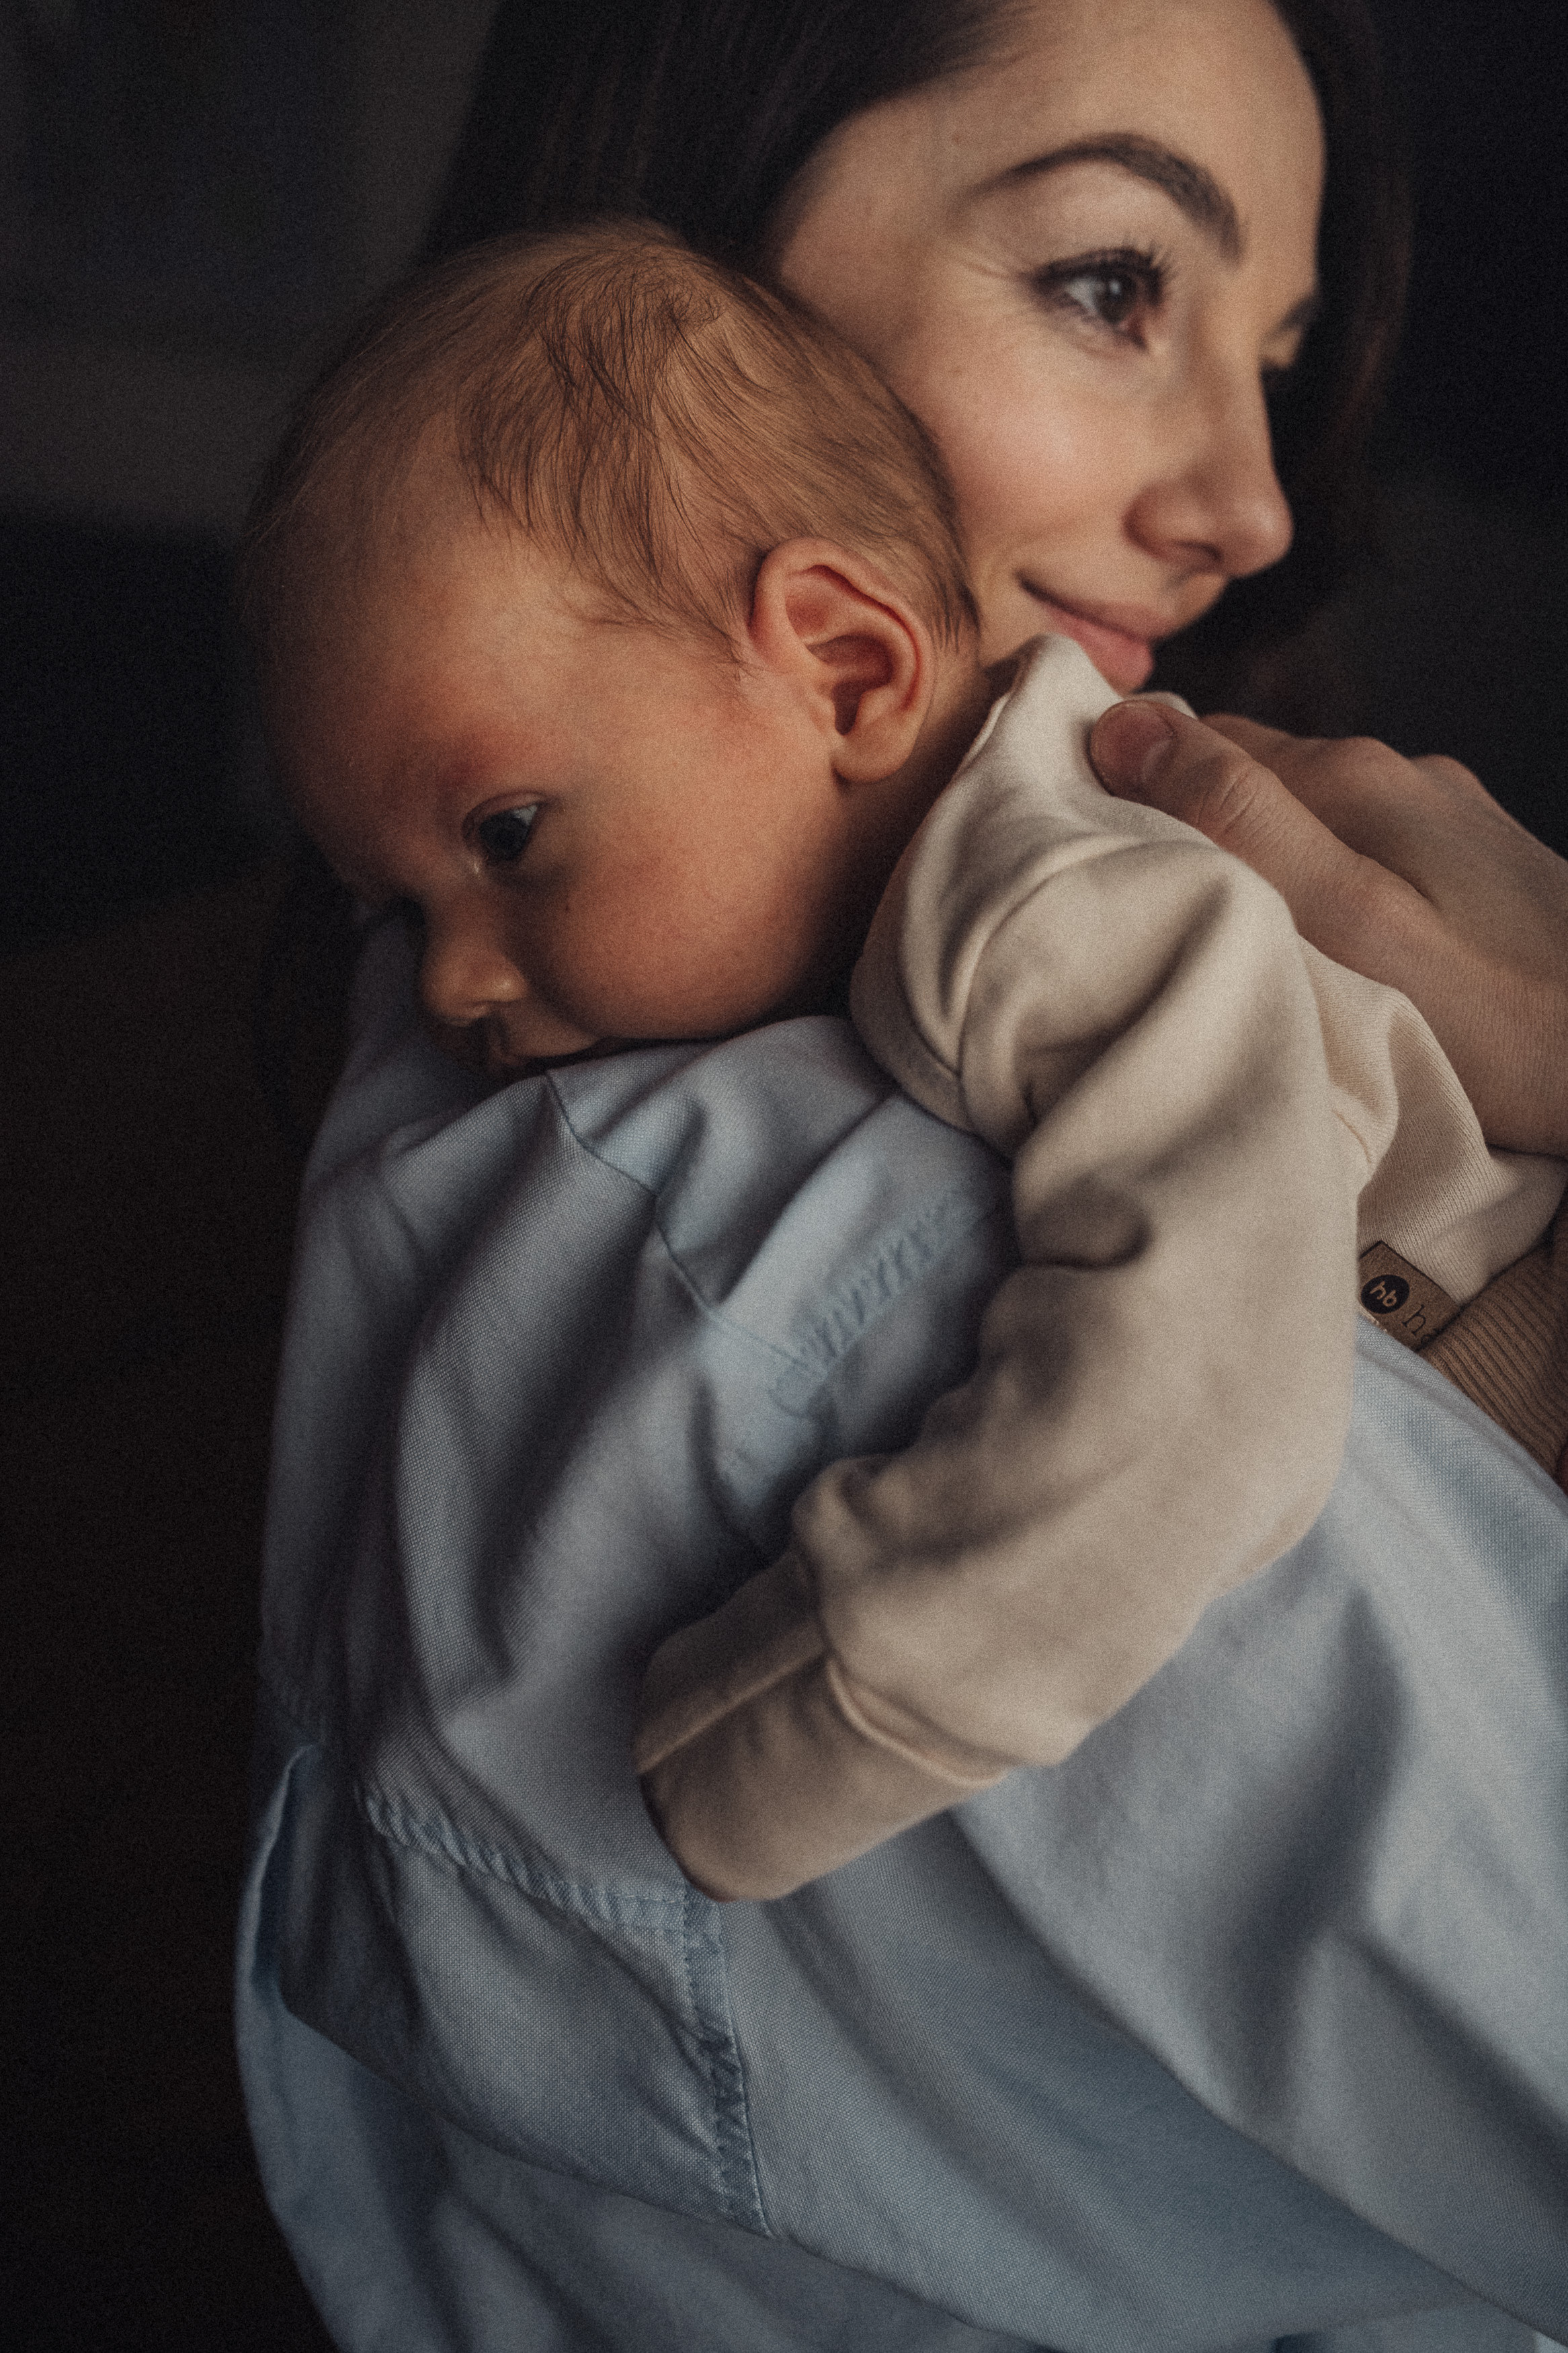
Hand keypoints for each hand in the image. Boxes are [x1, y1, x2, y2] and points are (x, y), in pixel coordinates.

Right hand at [1090, 702, 1567, 1157]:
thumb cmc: (1499, 1020)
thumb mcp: (1347, 923)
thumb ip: (1240, 822)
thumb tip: (1126, 724)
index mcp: (1351, 777)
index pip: (1190, 741)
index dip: (1119, 782)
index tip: (1059, 845)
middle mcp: (1396, 776)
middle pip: (1244, 775)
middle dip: (1175, 819)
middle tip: (1113, 903)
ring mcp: (1440, 819)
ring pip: (1300, 817)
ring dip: (1243, 856)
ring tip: (1199, 930)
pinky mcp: (1471, 869)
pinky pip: (1353, 854)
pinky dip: (1307, 885)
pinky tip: (1302, 944)